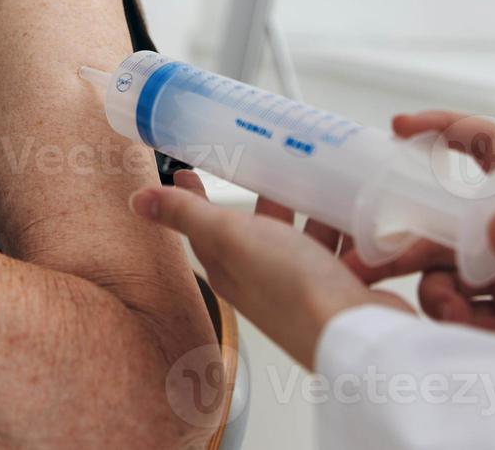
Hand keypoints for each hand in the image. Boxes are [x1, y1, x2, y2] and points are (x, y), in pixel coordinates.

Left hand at [130, 170, 411, 369]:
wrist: (356, 335)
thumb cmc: (292, 289)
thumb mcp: (232, 239)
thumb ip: (187, 216)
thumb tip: (137, 201)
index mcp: (231, 268)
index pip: (204, 226)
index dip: (193, 195)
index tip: (187, 169)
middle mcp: (265, 278)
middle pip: (258, 229)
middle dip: (261, 196)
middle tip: (266, 160)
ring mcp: (306, 284)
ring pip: (304, 236)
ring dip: (310, 208)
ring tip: (320, 175)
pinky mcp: (344, 285)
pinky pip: (342, 249)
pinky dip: (347, 230)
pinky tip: (357, 211)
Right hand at [350, 110, 494, 391]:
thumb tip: (488, 224)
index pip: (486, 152)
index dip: (444, 132)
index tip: (399, 129)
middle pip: (446, 225)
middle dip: (400, 235)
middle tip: (361, 257)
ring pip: (448, 275)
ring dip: (426, 288)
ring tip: (431, 307)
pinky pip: (468, 322)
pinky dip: (450, 326)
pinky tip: (449, 331)